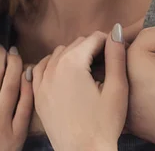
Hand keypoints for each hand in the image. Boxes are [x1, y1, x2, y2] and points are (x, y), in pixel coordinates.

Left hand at [32, 26, 127, 150]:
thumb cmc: (104, 124)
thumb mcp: (117, 88)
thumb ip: (116, 56)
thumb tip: (116, 30)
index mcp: (73, 63)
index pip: (94, 38)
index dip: (109, 43)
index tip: (116, 55)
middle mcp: (53, 68)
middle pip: (76, 44)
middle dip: (92, 48)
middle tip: (106, 63)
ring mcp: (41, 83)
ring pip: (58, 54)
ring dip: (73, 55)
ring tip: (88, 70)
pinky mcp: (37, 96)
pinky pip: (41, 69)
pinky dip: (53, 66)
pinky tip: (64, 73)